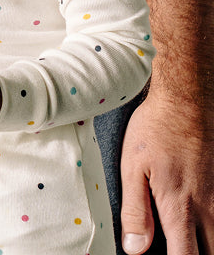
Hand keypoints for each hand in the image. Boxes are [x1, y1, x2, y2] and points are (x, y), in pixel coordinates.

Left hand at [119, 87, 213, 253]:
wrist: (188, 100)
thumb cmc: (155, 130)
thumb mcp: (132, 167)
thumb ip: (136, 211)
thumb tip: (134, 250)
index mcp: (179, 209)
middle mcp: (208, 211)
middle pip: (210, 254)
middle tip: (177, 246)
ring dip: (207, 245)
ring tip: (188, 237)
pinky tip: (202, 222)